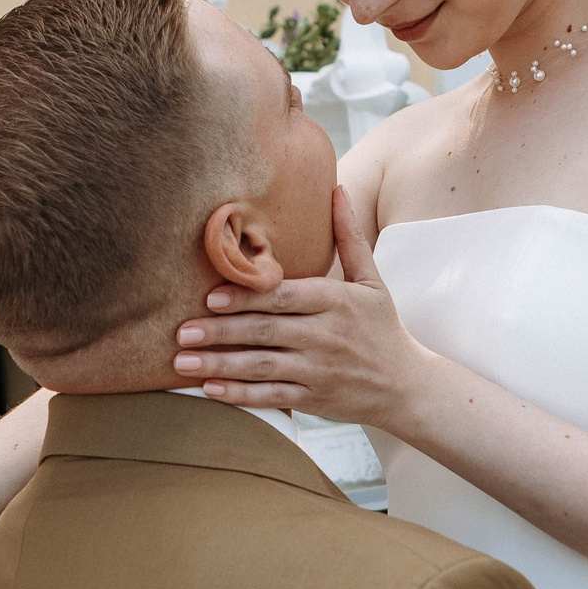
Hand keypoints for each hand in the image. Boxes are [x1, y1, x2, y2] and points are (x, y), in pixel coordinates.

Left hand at [172, 188, 432, 424]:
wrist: (406, 386)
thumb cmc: (382, 327)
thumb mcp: (371, 280)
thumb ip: (349, 237)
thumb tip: (337, 188)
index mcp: (336, 301)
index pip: (283, 297)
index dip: (246, 297)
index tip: (210, 297)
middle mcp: (326, 336)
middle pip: (265, 331)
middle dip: (220, 332)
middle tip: (181, 331)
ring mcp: (319, 371)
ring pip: (262, 367)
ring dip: (219, 365)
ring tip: (181, 362)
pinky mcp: (314, 400)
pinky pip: (271, 397)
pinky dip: (239, 395)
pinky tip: (209, 390)